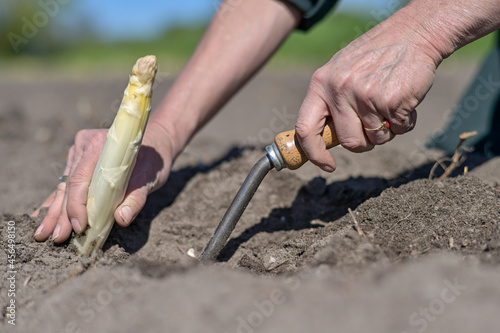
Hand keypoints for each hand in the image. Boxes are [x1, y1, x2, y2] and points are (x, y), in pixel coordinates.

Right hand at [32, 121, 173, 242]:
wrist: (157, 141)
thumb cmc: (154, 159)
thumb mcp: (150, 178)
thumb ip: (136, 198)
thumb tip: (122, 219)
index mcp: (99, 145)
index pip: (80, 178)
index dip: (76, 205)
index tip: (78, 226)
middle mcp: (84, 146)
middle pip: (69, 185)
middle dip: (61, 214)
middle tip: (55, 238)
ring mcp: (79, 152)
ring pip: (64, 187)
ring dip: (55, 212)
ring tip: (44, 234)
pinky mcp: (79, 160)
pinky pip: (67, 184)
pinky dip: (58, 203)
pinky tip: (44, 218)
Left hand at [295, 15, 441, 171]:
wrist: (413, 33)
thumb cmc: (374, 57)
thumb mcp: (340, 72)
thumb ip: (330, 102)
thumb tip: (321, 139)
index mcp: (321, 83)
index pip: (305, 128)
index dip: (314, 153)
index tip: (327, 165)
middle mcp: (339, 89)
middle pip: (348, 142)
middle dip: (365, 142)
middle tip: (375, 125)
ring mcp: (365, 95)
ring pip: (376, 139)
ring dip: (387, 130)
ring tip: (390, 104)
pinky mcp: (391, 100)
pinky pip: (399, 130)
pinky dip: (406, 122)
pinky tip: (405, 100)